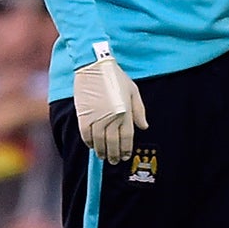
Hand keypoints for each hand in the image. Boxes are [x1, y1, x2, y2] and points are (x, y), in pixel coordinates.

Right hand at [71, 49, 144, 163]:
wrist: (95, 66)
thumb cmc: (116, 78)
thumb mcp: (133, 91)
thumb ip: (139, 111)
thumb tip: (144, 127)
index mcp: (125, 112)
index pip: (127, 137)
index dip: (126, 149)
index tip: (125, 156)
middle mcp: (111, 117)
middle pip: (113, 142)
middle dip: (114, 154)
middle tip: (115, 161)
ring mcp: (96, 117)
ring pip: (99, 141)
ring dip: (101, 151)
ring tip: (104, 156)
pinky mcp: (83, 114)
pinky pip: (85, 134)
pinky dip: (88, 142)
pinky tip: (91, 146)